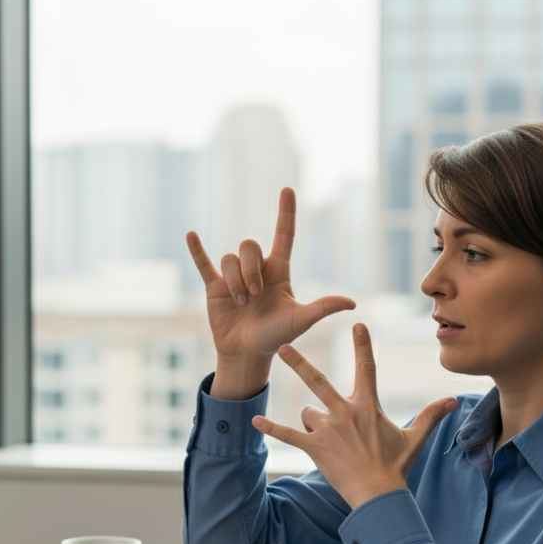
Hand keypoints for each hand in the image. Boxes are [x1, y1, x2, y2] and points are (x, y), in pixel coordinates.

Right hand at [186, 187, 355, 398]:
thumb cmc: (276, 337)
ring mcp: (233, 277)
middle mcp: (257, 269)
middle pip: (249, 247)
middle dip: (250, 270)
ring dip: (234, 281)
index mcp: (279, 271)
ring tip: (240, 304)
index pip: (284, 235)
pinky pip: (204, 264)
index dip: (286, 212)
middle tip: (253, 296)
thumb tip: (351, 303)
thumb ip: (322, 308)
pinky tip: (191, 235)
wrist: (247, 353)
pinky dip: (197, 251)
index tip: (287, 190)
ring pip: (229, 259)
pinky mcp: (214, 288)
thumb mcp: (300, 321)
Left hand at [251, 324, 457, 508]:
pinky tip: (254, 420)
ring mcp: (328, 430)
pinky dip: (271, 428)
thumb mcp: (414, 438)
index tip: (357, 323)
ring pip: (308, 413)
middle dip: (300, 363)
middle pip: (318, 381)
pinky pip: (288, 434)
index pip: (367, 368)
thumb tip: (454, 400)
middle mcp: (345, 413)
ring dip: (312, 422)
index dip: (362, 345)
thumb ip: (430, 415)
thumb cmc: (396, 466)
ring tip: (330, 442)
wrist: (379, 494)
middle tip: (285, 345)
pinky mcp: (314, 447)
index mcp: (368, 407)